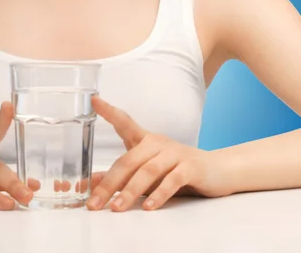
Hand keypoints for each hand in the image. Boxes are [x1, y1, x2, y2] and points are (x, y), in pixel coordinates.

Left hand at [86, 96, 231, 211]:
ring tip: (117, 208)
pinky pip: (172, 180)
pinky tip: (149, 206)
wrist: (216, 170)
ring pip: (148, 171)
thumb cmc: (174, 169)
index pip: (124, 122)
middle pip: (129, 160)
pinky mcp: (190, 168)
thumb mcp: (145, 171)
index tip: (94, 100)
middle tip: (94, 202)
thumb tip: (92, 183)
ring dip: (131, 191)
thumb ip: (120, 176)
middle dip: (110, 183)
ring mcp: (174, 153)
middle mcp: (157, 143)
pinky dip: (159, 194)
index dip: (109, 111)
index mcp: (144, 139)